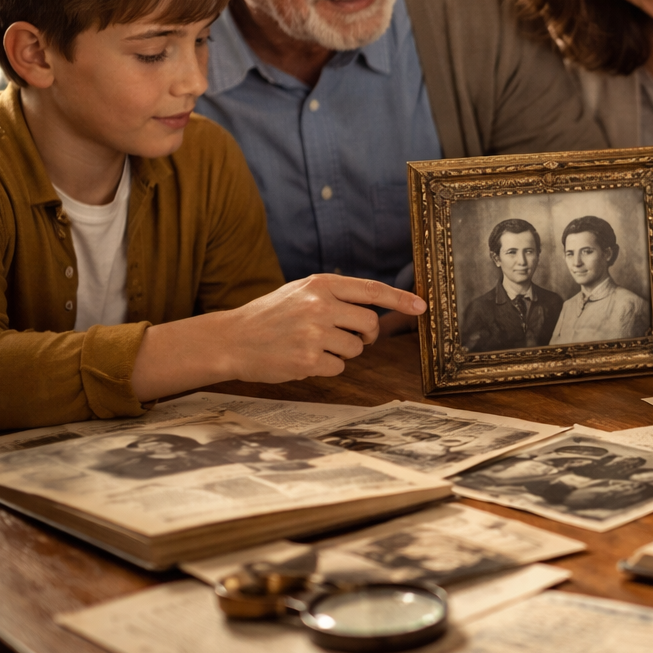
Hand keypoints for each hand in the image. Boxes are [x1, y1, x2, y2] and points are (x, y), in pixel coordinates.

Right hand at [221, 275, 425, 380]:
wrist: (231, 339)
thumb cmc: (270, 316)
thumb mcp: (301, 292)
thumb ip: (336, 296)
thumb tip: (377, 308)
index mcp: (320, 284)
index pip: (372, 290)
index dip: (400, 299)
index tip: (422, 306)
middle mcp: (320, 306)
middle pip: (370, 323)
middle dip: (366, 335)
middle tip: (349, 337)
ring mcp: (314, 333)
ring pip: (356, 348)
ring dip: (343, 352)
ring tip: (314, 345)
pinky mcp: (308, 360)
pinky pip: (339, 367)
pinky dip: (327, 366)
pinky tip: (304, 359)